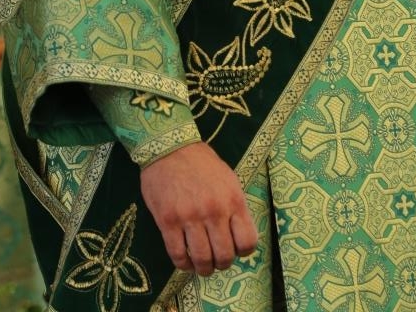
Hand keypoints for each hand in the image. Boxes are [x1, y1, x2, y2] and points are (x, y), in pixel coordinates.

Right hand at [140, 142, 257, 276]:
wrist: (170, 147)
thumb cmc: (201, 163)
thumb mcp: (228, 179)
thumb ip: (235, 206)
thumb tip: (238, 235)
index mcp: (233, 199)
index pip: (248, 242)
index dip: (242, 251)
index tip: (235, 248)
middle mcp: (214, 210)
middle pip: (224, 256)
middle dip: (222, 264)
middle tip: (216, 260)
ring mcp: (189, 216)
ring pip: (202, 260)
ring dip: (203, 268)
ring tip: (201, 265)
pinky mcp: (167, 221)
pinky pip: (178, 255)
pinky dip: (183, 264)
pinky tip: (185, 259)